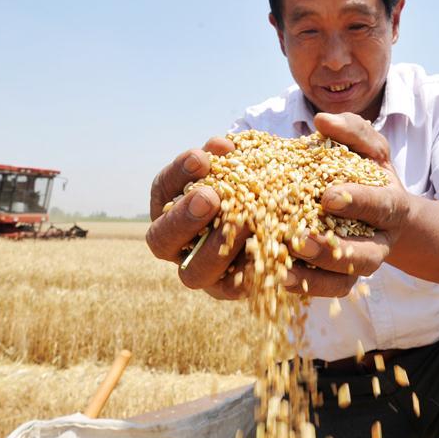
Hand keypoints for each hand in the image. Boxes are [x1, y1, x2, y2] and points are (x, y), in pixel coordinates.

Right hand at [146, 137, 250, 299]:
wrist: (276, 218)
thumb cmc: (249, 184)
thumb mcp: (238, 167)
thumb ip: (228, 158)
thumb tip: (223, 146)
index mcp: (170, 207)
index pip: (163, 190)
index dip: (178, 174)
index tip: (200, 157)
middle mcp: (176, 245)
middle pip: (162, 239)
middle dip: (185, 218)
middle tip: (209, 197)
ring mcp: (200, 272)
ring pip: (193, 273)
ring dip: (215, 249)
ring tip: (244, 224)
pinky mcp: (229, 290)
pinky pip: (233, 288)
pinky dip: (248, 273)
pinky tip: (265, 253)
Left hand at [284, 112, 412, 296]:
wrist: (379, 212)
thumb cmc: (369, 173)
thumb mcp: (368, 147)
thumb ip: (352, 130)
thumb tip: (323, 120)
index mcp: (391, 208)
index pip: (380, 206)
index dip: (357, 202)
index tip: (328, 196)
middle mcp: (380, 243)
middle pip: (364, 256)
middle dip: (334, 250)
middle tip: (300, 239)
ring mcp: (360, 267)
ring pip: (343, 281)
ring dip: (313, 276)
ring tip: (281, 267)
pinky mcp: (340, 281)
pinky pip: (324, 291)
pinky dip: (301, 286)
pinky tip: (275, 277)